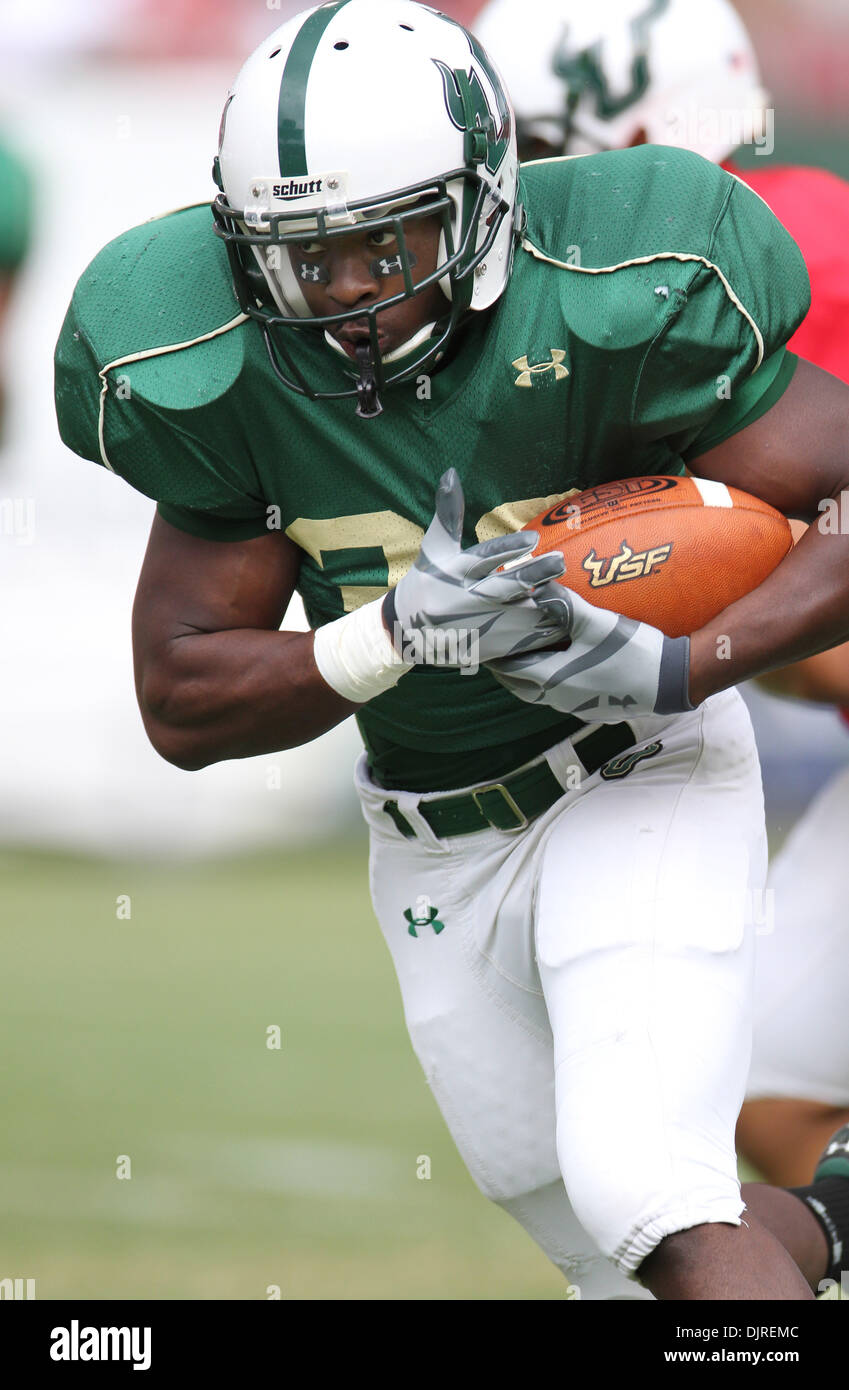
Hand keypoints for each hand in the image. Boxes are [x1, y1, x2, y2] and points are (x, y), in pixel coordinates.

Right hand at [383, 470, 566, 666]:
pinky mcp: (491, 647)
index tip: (533, 538)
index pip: (484, 558)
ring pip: (520, 614)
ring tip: (566, 593)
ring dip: (545, 603)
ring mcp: (481, 626)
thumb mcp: (432, 549)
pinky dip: (544, 629)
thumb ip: (447, 514)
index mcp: (454, 573)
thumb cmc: (426, 581)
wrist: (408, 632)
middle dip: (535, 573)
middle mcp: (468, 599)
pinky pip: (524, 639)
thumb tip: (452, 472)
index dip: (508, 549)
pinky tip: (563, 618)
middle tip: (561, 561)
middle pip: (506, 585)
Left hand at [486, 583, 692, 720]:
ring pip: (540, 693)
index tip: (484, 642)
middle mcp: (560, 699)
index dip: (496, 657)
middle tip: (498, 649)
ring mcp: (578, 707)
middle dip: (507, 669)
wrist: (672, 681)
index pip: (511, 670)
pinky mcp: (594, 707)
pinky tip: (559, 663)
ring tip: (524, 654)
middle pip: (521, 687)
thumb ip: (565, 604)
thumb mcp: (597, 623)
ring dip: (528, 676)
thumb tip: (538, 584)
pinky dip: (550, 680)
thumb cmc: (632, 652)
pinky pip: (561, 695)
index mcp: (554, 681)